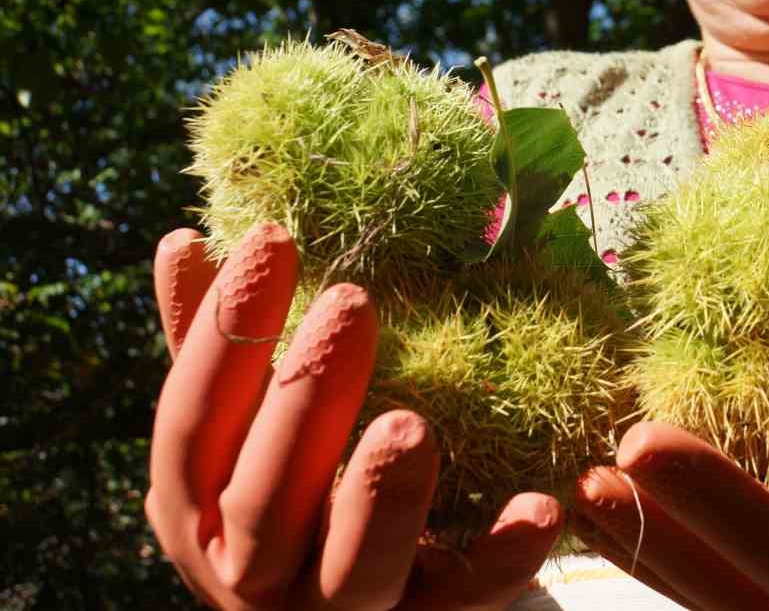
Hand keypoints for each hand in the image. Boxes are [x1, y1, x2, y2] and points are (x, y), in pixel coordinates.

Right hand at [144, 222, 562, 610]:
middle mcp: (252, 574)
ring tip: (410, 423)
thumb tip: (184, 241)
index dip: (225, 333)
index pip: (194, 420)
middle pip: (266, 495)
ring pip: (352, 568)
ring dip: (380, 496)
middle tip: (352, 305)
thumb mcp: (237, 435)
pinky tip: (540, 506)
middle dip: (306, 400)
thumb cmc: (283, 498)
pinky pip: (464, 602)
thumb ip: (211, 348)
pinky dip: (499, 560)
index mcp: (197, 509)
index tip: (275, 237)